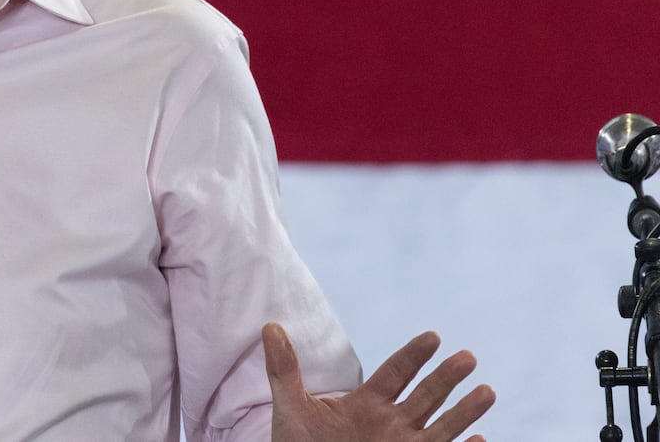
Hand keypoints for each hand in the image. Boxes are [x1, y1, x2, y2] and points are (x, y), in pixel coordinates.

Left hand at [265, 322, 495, 441]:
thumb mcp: (292, 408)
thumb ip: (284, 369)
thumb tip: (269, 326)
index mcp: (368, 402)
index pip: (396, 373)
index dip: (413, 355)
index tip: (433, 335)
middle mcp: (393, 423)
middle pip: (426, 395)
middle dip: (447, 377)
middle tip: (467, 356)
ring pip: (442, 426)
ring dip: (464, 411)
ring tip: (487, 391)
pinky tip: (480, 439)